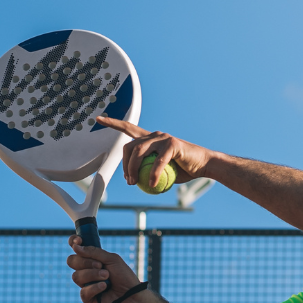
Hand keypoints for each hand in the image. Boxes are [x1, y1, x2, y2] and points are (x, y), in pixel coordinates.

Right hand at [67, 237, 141, 302]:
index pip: (76, 248)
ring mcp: (85, 284)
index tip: (78, 241)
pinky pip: (83, 291)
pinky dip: (95, 287)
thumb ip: (94, 252)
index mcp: (92, 259)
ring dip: (93, 275)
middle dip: (85, 262)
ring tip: (107, 276)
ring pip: (76, 276)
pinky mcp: (87, 298)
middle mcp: (86, 270)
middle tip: (100, 265)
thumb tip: (76, 247)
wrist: (131, 295)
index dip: (74, 242)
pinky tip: (104, 287)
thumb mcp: (112, 259)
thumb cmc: (124, 276)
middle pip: (72, 261)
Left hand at [95, 115, 211, 186]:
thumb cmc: (183, 169)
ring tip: (135, 182)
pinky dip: (154, 174)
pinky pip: (157, 161)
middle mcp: (155, 135)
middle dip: (124, 164)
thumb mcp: (162, 171)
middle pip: (129, 146)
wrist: (203, 165)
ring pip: (139, 151)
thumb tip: (133, 180)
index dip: (114, 123)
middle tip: (129, 181)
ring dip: (133, 169)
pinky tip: (153, 183)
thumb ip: (148, 171)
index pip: (129, 128)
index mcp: (151, 139)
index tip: (99, 118)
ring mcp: (164, 138)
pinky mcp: (172, 145)